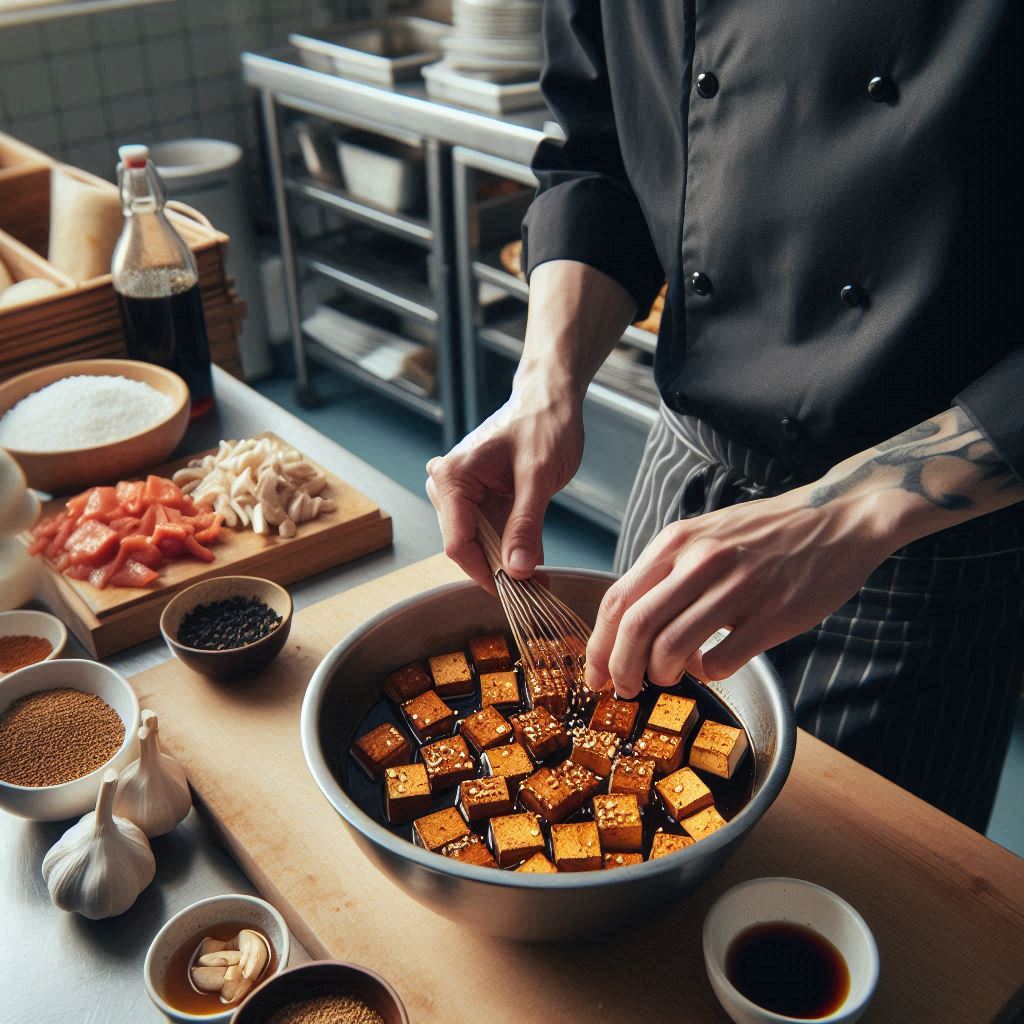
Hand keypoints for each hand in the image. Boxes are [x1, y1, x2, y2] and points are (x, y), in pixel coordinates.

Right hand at [426, 380, 583, 589]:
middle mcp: (449, 487)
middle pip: (467, 547)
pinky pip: (493, 535)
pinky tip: (537, 566)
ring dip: (508, 566)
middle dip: (500, 572)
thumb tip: (518, 571)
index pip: (458, 543)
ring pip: (480, 546)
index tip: (516, 595)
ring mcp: (464, 495)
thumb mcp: (538, 476)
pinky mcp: (482, 500)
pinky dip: (513, 552)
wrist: (552, 399)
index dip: (486, 574)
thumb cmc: (543, 423)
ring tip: (541, 582)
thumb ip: (526, 525)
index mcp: (453, 477)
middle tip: (537, 591)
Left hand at [585, 484, 895, 695]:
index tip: (595, 672)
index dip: (599, 645)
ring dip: (663, 674)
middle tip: (625, 688)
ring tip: (670, 676)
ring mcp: (736, 589)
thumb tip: (630, 623)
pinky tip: (714, 665)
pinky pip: (721, 662)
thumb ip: (668, 571)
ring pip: (672, 648)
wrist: (836, 519)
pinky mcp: (772, 616)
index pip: (617, 600)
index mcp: (677, 542)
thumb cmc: (766, 533)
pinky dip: (708, 674)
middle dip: (621, 668)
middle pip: (636, 627)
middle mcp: (700, 561)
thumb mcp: (705, 535)